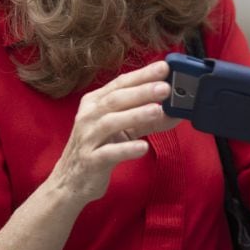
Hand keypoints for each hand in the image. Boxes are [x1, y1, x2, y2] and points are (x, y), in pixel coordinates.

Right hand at [49, 61, 178, 204]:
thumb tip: (178, 111)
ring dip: (135, 115)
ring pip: (111, 122)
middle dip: (142, 91)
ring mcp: (88, 138)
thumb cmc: (99, 148)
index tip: (164, 67)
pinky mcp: (90, 161)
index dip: (142, 74)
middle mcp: (89, 116)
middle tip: (166, 87)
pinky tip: (143, 146)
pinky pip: (109, 153)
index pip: (121, 83)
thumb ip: (149, 119)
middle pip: (116, 99)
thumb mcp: (124, 130)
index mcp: (96, 102)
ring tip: (158, 110)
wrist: (71, 181)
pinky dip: (126, 149)